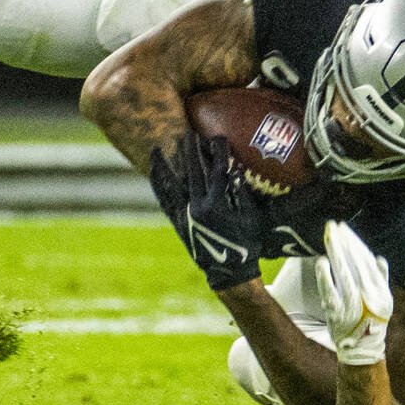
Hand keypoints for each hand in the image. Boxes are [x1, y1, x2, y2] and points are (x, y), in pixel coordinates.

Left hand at [153, 133, 264, 289]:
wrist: (228, 272)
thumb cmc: (247, 245)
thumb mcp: (252, 218)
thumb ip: (244, 193)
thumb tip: (236, 169)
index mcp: (218, 205)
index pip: (217, 171)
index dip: (218, 152)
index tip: (217, 137)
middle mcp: (198, 208)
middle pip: (193, 172)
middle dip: (191, 151)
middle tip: (188, 132)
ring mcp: (185, 216)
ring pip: (171, 186)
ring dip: (165, 165)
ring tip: (156, 147)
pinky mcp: (178, 223)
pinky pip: (165, 201)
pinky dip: (158, 185)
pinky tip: (152, 173)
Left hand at [316, 220, 391, 365]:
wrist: (362, 348)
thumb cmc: (373, 322)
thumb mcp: (385, 300)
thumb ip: (382, 278)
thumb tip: (379, 258)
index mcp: (378, 288)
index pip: (365, 259)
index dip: (355, 242)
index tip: (345, 229)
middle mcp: (366, 293)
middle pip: (353, 261)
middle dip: (343, 241)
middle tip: (333, 225)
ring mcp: (350, 301)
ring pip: (342, 270)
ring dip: (334, 251)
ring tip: (328, 235)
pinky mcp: (335, 310)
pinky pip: (329, 289)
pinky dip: (325, 275)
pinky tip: (321, 261)